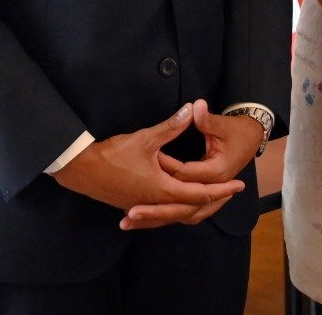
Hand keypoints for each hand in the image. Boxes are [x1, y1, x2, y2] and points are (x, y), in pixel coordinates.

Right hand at [50, 103, 243, 216]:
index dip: (222, 189)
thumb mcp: (146, 137)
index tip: (239, 185)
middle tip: (232, 192)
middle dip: (215, 199)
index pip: (200, 193)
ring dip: (196, 205)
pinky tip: (178, 204)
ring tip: (212, 197)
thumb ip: (172, 126)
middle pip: (192, 208)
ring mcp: (144, 206)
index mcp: (163, 189)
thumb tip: (192, 109)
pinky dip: (176, 210)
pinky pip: (162, 213)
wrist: (81, 170)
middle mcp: (156, 202)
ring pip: (176, 213)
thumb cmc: (113, 155)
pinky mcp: (134, 205)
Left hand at [126, 100, 262, 228]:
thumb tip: (195, 105)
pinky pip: (184, 213)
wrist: (251, 138)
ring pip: (182, 215)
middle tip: (129, 212)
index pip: (186, 176)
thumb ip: (204, 118)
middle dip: (155, 212)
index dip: (165, 171)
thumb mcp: (220, 124)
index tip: (142, 171)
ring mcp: (211, 195)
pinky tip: (143, 219)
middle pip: (182, 206)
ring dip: (157, 219)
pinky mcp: (204, 198)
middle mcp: (212, 188)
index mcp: (217, 171)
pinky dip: (165, 217)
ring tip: (128, 222)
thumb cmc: (237, 131)